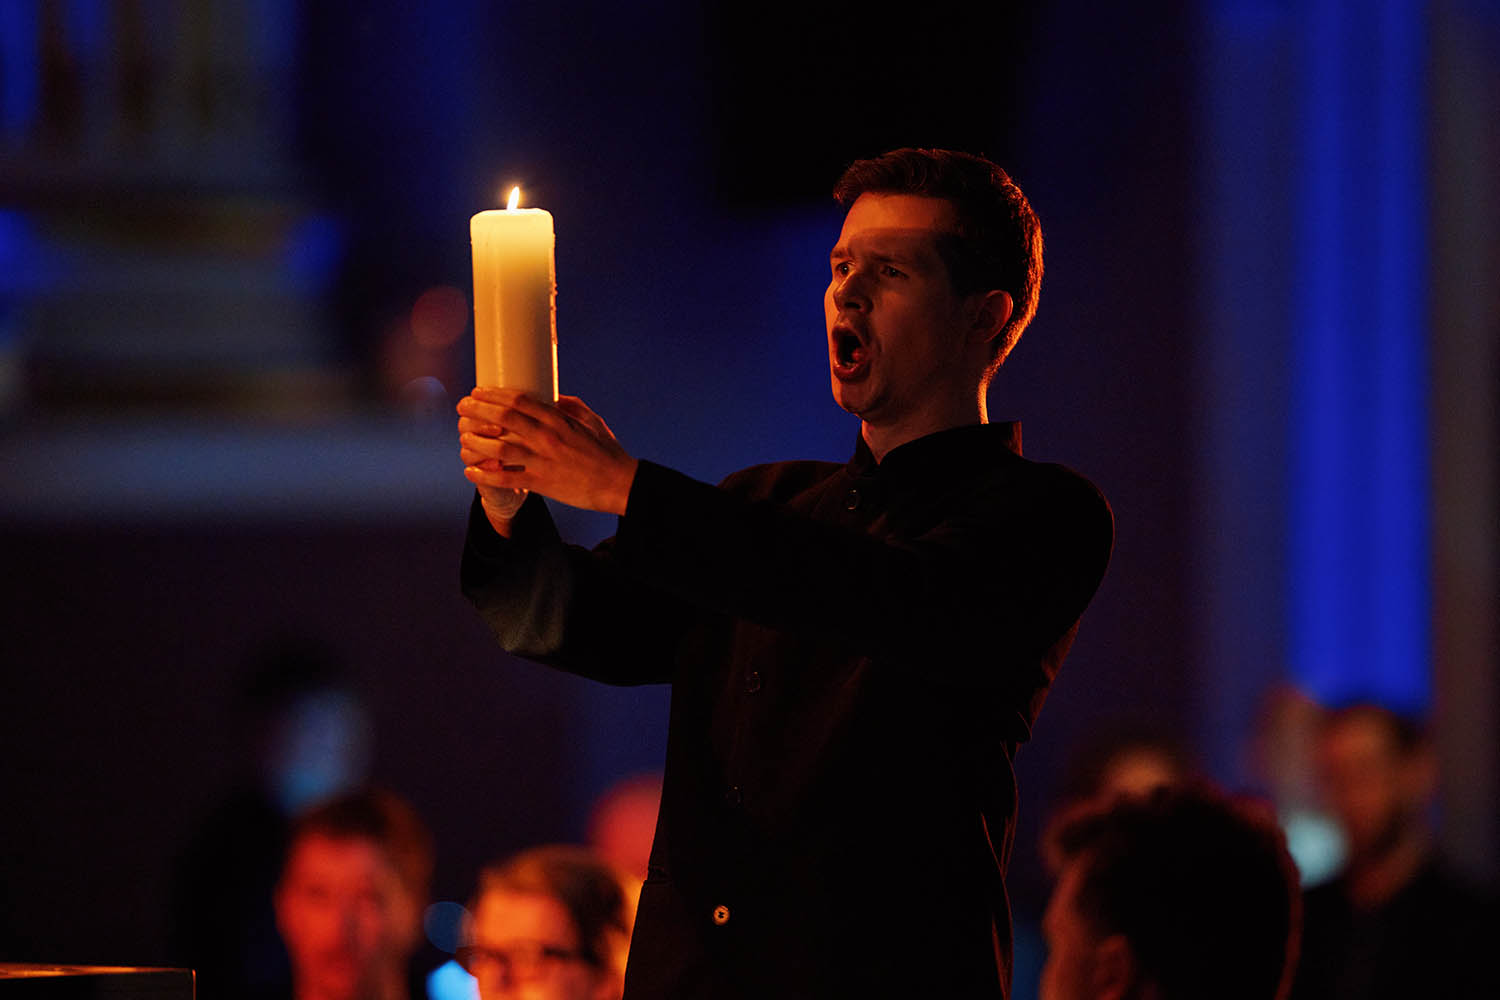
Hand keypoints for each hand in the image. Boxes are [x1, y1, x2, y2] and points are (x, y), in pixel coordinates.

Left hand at [457, 388, 637, 527]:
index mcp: (559, 420)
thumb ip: (571, 406)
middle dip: (477, 410)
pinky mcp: (541, 483)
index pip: (519, 401)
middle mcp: (547, 437)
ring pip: (499, 447)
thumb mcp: (592, 422)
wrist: (619, 484)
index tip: (478, 392)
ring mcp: (543, 461)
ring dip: (476, 441)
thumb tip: (552, 395)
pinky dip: (484, 475)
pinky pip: (506, 478)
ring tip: (464, 438)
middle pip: (504, 418)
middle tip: (462, 407)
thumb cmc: (607, 453)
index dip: (494, 394)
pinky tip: (470, 472)